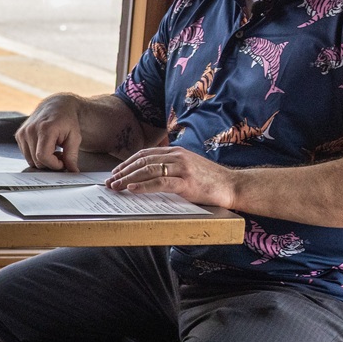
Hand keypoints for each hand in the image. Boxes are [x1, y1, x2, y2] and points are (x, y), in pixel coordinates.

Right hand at [17, 94, 85, 169]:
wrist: (56, 105)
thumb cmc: (67, 120)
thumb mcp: (75, 137)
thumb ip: (72, 155)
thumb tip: (72, 171)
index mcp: (45, 129)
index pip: (43, 156)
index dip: (54, 164)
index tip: (63, 162)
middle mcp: (30, 130)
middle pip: (37, 160)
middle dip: (50, 163)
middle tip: (61, 155)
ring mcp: (22, 132)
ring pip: (31, 160)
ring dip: (43, 160)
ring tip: (54, 151)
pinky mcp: (19, 135)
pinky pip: (26, 154)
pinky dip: (36, 155)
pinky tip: (45, 147)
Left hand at [107, 146, 238, 208]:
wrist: (232, 185)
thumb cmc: (209, 180)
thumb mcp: (188, 166)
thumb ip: (170, 167)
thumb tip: (148, 174)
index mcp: (176, 152)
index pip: (145, 155)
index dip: (127, 163)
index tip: (115, 172)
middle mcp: (177, 157)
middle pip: (142, 161)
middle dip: (123, 171)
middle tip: (110, 181)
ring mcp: (182, 169)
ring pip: (148, 170)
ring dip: (128, 179)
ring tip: (115, 186)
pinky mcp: (186, 183)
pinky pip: (159, 183)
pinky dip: (143, 186)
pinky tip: (132, 189)